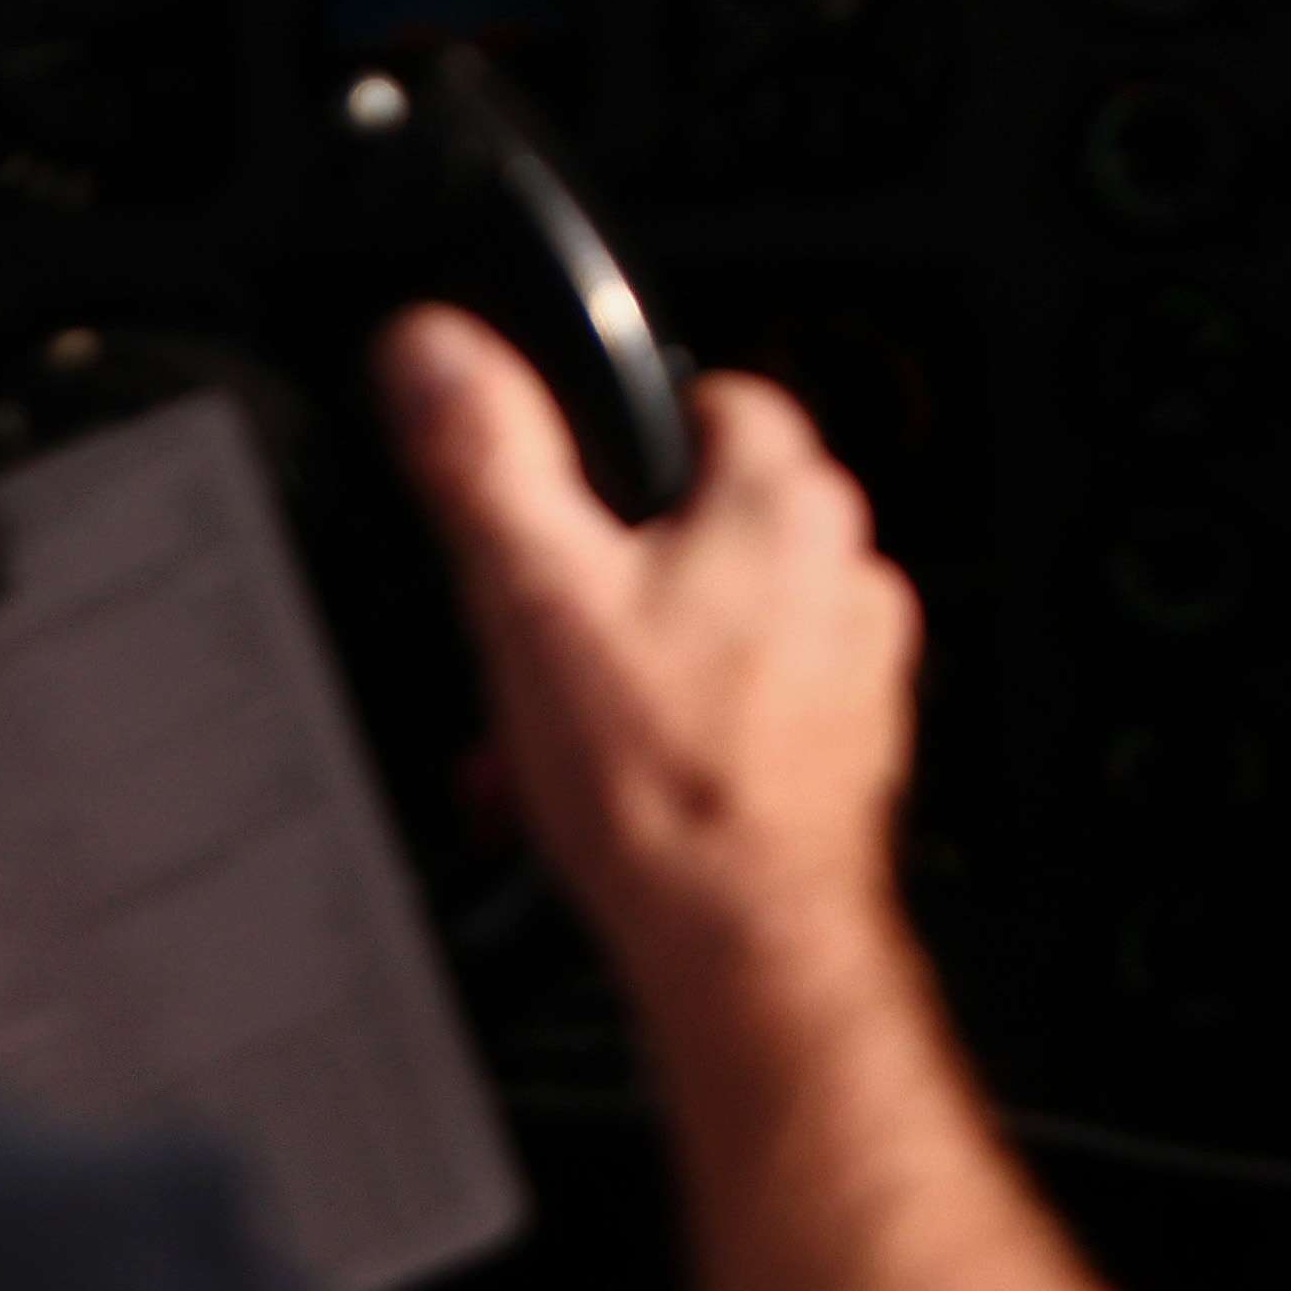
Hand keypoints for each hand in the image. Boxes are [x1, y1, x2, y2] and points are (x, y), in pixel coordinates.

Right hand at [376, 305, 921, 1024]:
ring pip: (716, 620)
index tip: (563, 491)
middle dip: (605, 580)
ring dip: (633, 661)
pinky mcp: (845, 742)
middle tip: (539, 638)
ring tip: (561, 728)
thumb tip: (437, 350)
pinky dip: (681, 727)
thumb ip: (485, 454)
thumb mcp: (534, 593)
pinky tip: (619, 777)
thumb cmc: (667, 782)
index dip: (618, 438)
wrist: (746, 940)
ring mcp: (854, 660)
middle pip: (699, 521)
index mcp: (784, 495)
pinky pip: (745, 703)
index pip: (707, 394)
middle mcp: (843, 564)